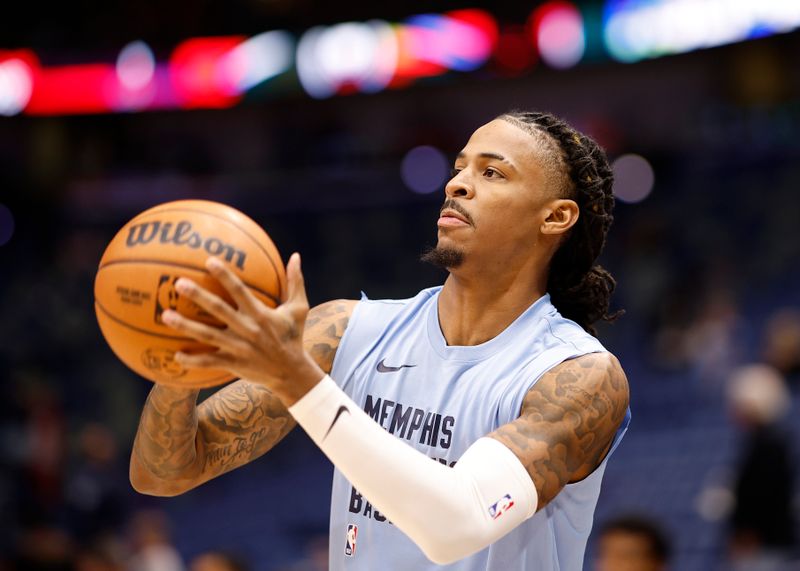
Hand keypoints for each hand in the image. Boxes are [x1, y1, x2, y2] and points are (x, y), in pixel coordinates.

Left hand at [161, 253, 324, 405]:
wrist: (291, 373)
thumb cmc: (293, 337)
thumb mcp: (299, 309)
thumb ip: (296, 282)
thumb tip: (296, 256)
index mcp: (261, 314)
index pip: (240, 291)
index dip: (225, 276)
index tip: (209, 261)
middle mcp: (248, 330)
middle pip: (219, 310)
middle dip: (199, 296)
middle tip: (179, 283)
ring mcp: (238, 348)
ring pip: (208, 336)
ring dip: (186, 326)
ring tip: (165, 316)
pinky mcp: (233, 364)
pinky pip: (209, 362)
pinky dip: (192, 360)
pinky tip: (174, 355)